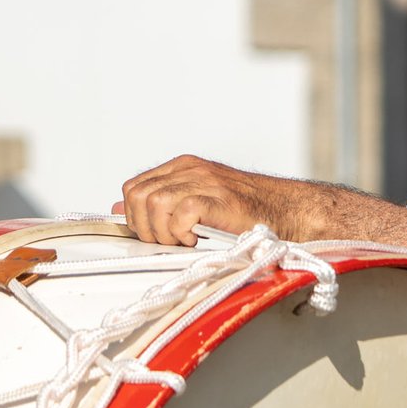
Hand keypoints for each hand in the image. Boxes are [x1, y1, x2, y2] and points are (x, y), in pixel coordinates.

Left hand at [116, 155, 319, 246]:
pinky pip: (181, 212)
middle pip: (138, 196)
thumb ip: (159, 202)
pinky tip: (196, 239)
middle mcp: (190, 169)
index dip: (136, 217)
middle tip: (169, 240)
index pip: (133, 188)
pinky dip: (182, 232)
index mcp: (182, 167)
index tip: (157, 234)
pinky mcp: (218, 198)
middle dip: (145, 227)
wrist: (286, 211)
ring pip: (154, 203)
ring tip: (184, 240)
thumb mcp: (194, 201)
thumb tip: (120, 209)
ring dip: (164, 231)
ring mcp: (204, 181)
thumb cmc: (244, 212)